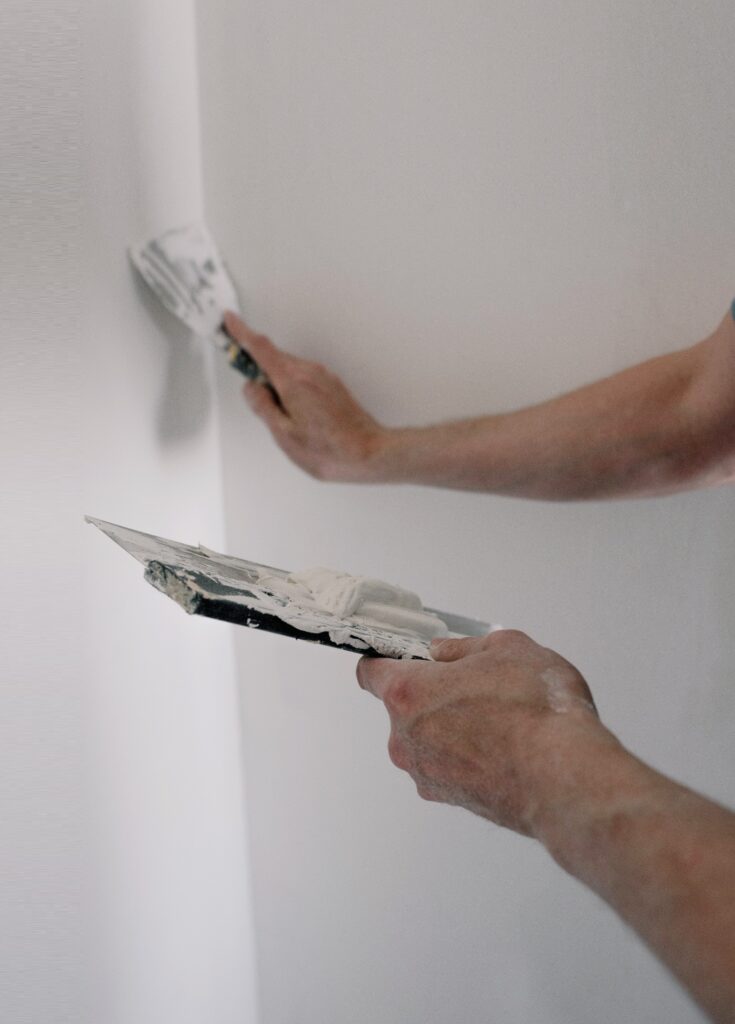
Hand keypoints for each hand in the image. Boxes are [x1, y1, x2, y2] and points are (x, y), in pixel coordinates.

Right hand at [224, 312, 388, 481]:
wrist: (368, 454)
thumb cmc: (329, 450)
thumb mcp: (283, 433)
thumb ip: (263, 406)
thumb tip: (251, 388)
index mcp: (293, 381)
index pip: (261, 348)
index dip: (241, 332)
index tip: (229, 321)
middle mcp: (310, 372)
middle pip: (275, 358)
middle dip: (258, 367)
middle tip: (252, 392)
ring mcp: (324, 377)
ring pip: (290, 369)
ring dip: (277, 382)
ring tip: (281, 417)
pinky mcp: (333, 386)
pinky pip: (304, 378)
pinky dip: (292, 387)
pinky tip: (297, 414)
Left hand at [357, 630, 612, 835]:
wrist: (567, 780)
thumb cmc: (538, 714)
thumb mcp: (507, 648)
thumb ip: (464, 647)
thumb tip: (446, 652)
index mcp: (408, 693)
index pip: (370, 672)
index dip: (385, 658)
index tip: (402, 654)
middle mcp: (406, 737)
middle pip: (402, 706)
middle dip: (432, 692)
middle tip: (473, 682)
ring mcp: (426, 773)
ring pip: (426, 737)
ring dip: (450, 725)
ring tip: (498, 717)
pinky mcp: (450, 798)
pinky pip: (447, 765)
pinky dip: (466, 754)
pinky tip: (502, 745)